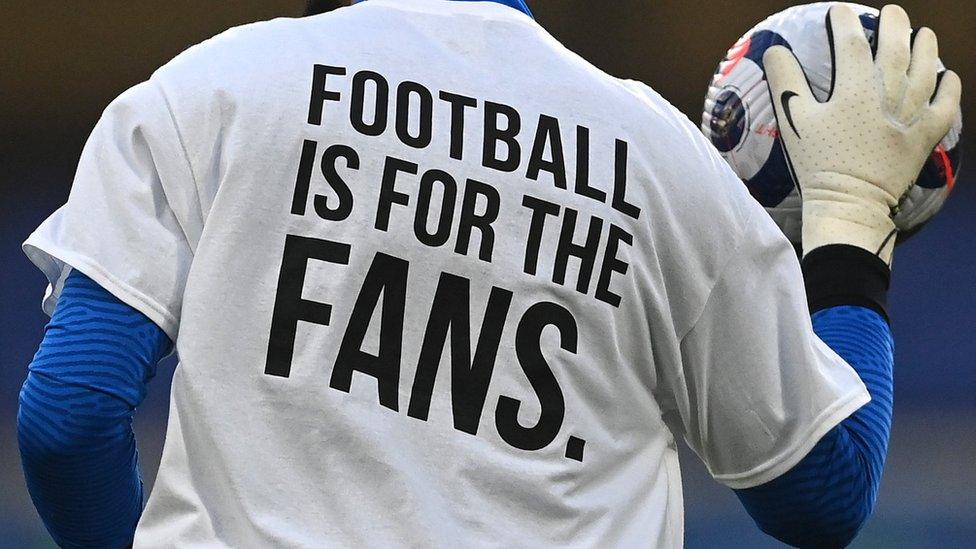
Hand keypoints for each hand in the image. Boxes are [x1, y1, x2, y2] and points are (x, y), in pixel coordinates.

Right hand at [763, 4, 960, 264]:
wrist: (850, 204)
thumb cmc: (817, 164)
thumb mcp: (794, 122)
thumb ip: (785, 82)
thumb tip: (775, 50)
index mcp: (854, 91)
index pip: (851, 44)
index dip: (844, 22)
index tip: (838, 12)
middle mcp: (888, 96)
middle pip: (896, 49)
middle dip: (894, 25)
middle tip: (891, 13)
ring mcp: (911, 115)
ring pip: (926, 70)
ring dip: (926, 47)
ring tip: (923, 34)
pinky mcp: (926, 135)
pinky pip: (945, 104)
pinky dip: (949, 87)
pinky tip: (946, 75)